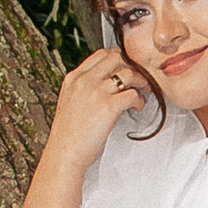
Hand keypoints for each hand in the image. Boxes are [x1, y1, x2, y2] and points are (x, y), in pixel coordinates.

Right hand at [47, 45, 147, 172]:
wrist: (64, 152)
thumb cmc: (68, 133)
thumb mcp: (69, 101)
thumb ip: (83, 88)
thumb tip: (103, 82)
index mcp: (74, 78)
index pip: (101, 54)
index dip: (118, 57)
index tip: (127, 65)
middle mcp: (85, 80)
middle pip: (117, 58)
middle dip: (132, 65)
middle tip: (140, 75)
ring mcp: (97, 92)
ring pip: (129, 74)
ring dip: (141, 81)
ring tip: (143, 90)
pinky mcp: (108, 106)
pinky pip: (132, 94)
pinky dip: (139, 100)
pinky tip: (137, 106)